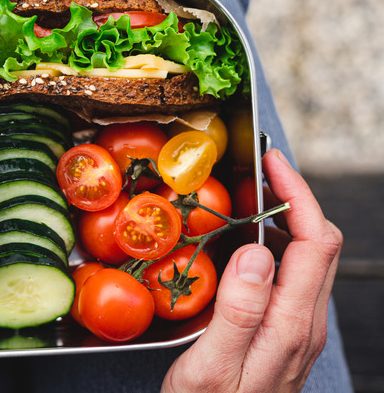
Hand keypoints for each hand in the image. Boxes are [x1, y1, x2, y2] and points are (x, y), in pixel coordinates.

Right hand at [162, 149, 342, 391]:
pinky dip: (275, 246)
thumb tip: (256, 250)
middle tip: (258, 173)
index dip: (297, 195)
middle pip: (321, 244)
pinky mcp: (284, 333)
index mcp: (290, 325)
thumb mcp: (210, 368)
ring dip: (286, 221)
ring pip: (310, 259)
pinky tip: (243, 246)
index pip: (315, 242)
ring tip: (247, 201)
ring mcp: (297, 329)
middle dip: (295, 198)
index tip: (271, 163)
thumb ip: (238, 312)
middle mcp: (304, 324)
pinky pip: (292, 277)